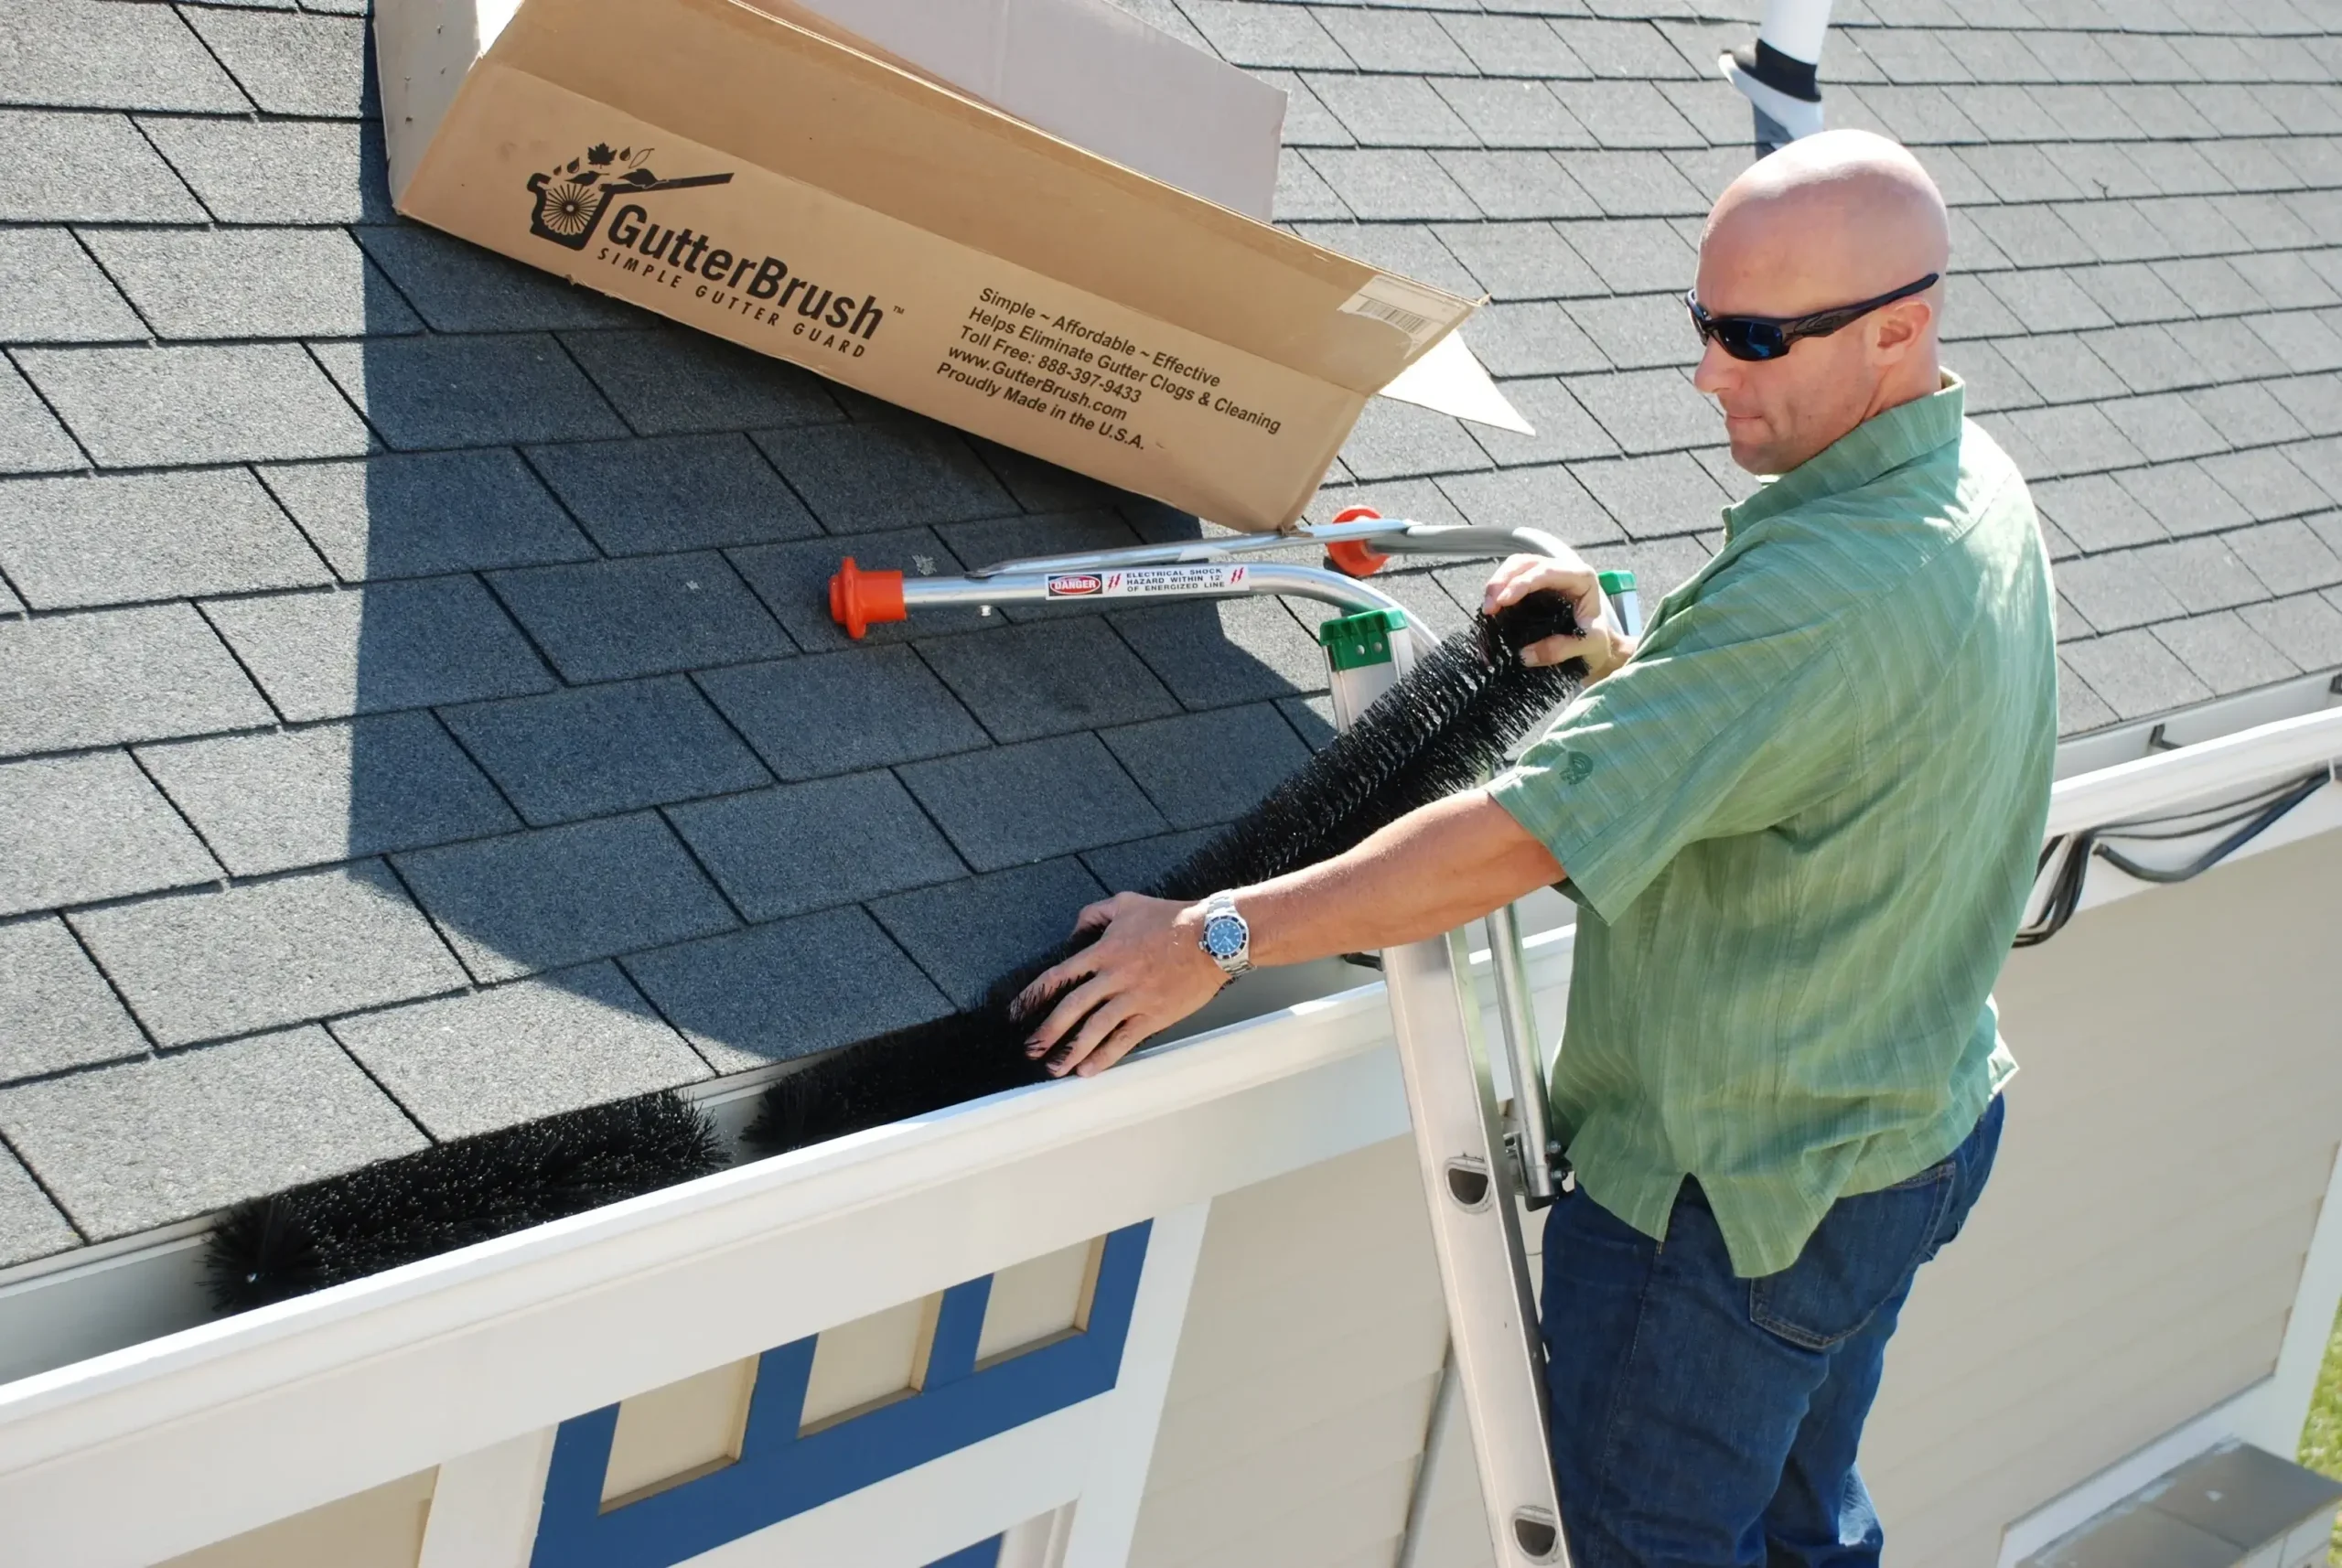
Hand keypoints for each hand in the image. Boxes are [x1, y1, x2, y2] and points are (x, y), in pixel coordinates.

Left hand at [1012, 893, 1229, 1077]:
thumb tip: (1073, 932)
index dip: (1033, 996)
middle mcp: (1114, 977)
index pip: (1058, 976)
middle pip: (1071, 1008)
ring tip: (1054, 1068)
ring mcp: (1134, 998)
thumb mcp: (1126, 903)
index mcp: (1104, 951)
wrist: (1212, 936)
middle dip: (1047, 1031)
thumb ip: (1093, 914)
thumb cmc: (1171, 918)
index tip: (1018, 1012)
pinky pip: (1124, 1040)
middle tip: (1030, 1049)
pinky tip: (1088, 1070)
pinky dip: (1104, 1057)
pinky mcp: (1153, 1015)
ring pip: (1094, 1029)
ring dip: (1070, 1051)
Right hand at [1482, 552, 1634, 682]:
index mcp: (1581, 578)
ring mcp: (1545, 578)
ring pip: (1514, 567)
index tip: (1503, 602)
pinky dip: (1497, 593)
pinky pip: (1510, 581)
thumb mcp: (1589, 647)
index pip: (1548, 572)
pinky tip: (1490, 611)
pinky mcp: (1532, 588)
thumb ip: (1562, 649)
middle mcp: (1563, 571)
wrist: (1595, 650)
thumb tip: (1525, 654)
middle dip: (1503, 581)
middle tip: (1489, 608)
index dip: (1522, 583)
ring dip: (1496, 584)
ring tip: (1487, 610)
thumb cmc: (1597, 645)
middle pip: (1526, 563)